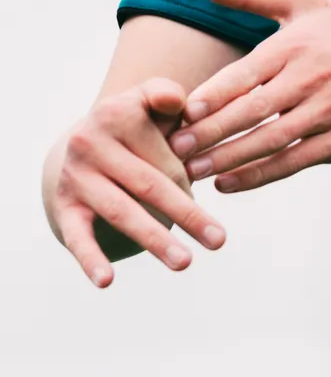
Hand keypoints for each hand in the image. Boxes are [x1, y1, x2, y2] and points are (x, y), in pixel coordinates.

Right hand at [47, 78, 226, 287]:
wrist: (85, 146)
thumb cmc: (138, 126)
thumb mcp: (150, 103)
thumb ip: (168, 95)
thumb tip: (182, 104)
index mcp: (116, 112)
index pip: (166, 149)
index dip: (190, 169)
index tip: (214, 181)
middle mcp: (89, 143)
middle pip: (149, 184)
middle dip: (187, 214)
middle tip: (219, 241)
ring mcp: (75, 177)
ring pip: (123, 212)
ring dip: (155, 239)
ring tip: (185, 262)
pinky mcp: (64, 207)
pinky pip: (78, 236)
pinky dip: (90, 259)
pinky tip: (106, 280)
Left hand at [168, 0, 330, 189]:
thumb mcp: (304, 4)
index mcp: (296, 46)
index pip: (244, 74)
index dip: (212, 96)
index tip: (181, 113)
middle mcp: (310, 79)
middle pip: (251, 111)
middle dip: (209, 133)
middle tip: (173, 149)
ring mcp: (328, 112)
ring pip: (270, 141)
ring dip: (228, 159)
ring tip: (193, 171)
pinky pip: (294, 161)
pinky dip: (260, 175)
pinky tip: (230, 183)